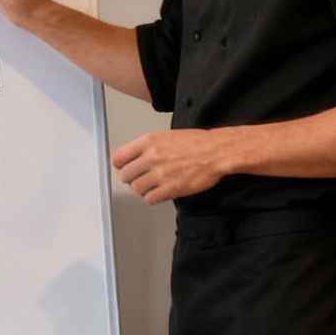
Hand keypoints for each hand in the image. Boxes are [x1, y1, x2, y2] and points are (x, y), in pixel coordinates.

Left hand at [110, 128, 236, 204]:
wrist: (216, 152)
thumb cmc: (196, 142)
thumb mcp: (166, 136)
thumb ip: (148, 147)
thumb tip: (134, 158)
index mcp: (148, 141)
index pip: (118, 157)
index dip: (120, 165)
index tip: (124, 168)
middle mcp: (151, 157)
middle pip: (125, 175)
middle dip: (131, 178)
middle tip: (140, 178)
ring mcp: (160, 174)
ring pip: (136, 188)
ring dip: (142, 189)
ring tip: (152, 186)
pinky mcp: (171, 188)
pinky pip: (150, 199)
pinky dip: (152, 198)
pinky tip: (160, 192)